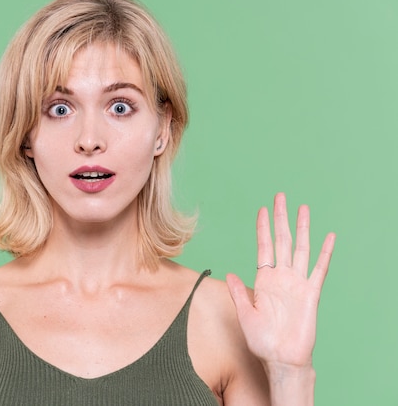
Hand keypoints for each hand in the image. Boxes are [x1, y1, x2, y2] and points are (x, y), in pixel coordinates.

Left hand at [226, 193, 334, 372]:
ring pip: (301, 249)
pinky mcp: (311, 294)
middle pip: (282, 241)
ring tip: (303, 208)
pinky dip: (324, 253)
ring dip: (302, 229)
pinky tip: (329, 237)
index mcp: (263, 280)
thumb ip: (238, 293)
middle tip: (280, 197)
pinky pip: (319, 270)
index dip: (263, 228)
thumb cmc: (261, 340)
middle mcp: (281, 277)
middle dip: (281, 219)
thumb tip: (228, 273)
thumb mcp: (245, 314)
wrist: (281, 358)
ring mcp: (297, 283)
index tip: (262, 210)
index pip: (264, 247)